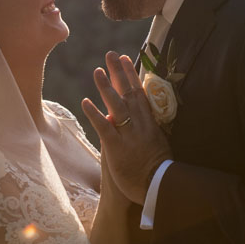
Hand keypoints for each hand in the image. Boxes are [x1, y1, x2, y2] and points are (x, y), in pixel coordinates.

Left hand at [82, 52, 171, 205]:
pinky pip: (105, 128)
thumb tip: (127, 117)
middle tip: (111, 54)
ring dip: (107, 87)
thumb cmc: (158, 171)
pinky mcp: (117, 149)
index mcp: (151, 123)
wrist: (159, 189)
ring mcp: (129, 136)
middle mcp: (141, 125)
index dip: (132, 75)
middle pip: (129, 93)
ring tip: (97, 71)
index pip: (140, 93)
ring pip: (117, 106)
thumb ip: (144, 129)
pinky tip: (85, 102)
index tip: (126, 59)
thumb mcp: (157, 145)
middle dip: (119, 72)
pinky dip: (95, 114)